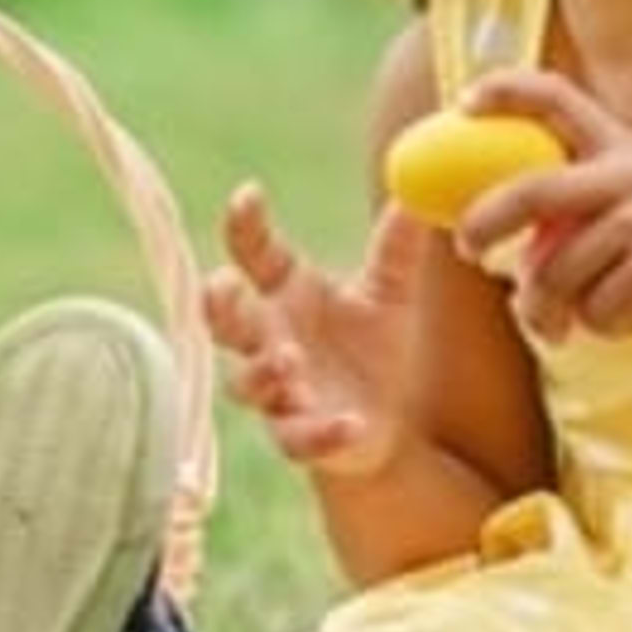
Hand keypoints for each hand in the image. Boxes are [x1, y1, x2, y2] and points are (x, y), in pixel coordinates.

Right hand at [203, 180, 424, 480]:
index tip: (247, 193)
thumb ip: (396, 247)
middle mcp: (267, 340)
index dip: (244, 223)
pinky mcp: (299, 438)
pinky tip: (349, 422)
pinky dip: (320, 433)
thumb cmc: (371, 347)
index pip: (252, 252)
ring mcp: (277, 392)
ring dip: (261, 371)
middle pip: (223, 321)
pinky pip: (298, 440)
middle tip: (222, 284)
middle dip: (217, 304)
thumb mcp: (389, 293)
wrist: (382, 424)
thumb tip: (413, 192)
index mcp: (284, 293)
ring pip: (247, 384)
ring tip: (288, 358)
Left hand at [453, 70, 631, 343]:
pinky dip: (600, 326)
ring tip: (565, 324)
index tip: (464, 102)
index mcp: (622, 149)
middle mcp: (629, 174)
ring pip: (554, 271)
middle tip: (468, 249)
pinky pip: (593, 309)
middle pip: (529, 191)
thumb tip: (505, 264)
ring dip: (549, 309)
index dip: (507, 91)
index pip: (559, 98)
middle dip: (485, 222)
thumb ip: (578, 221)